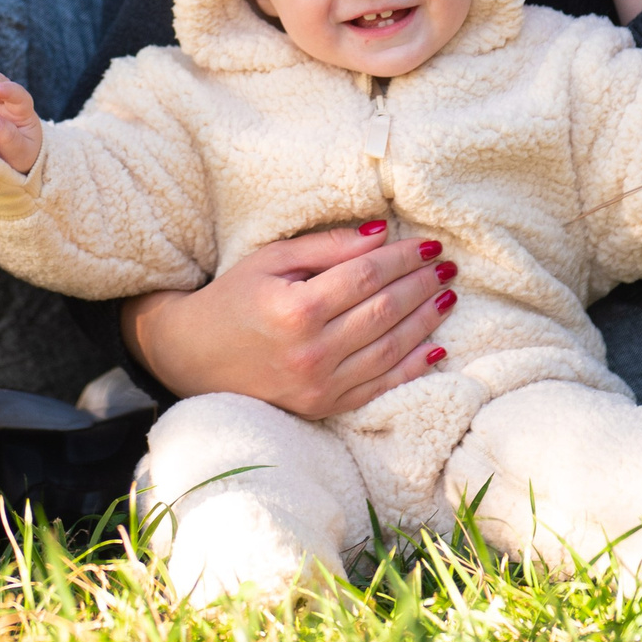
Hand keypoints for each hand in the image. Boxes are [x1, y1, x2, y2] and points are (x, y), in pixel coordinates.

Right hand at [120, 221, 459, 418]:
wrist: (194, 357)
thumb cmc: (233, 298)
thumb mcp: (271, 260)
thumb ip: (327, 246)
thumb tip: (381, 234)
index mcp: (296, 309)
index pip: (365, 277)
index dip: (402, 259)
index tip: (428, 245)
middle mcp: (311, 351)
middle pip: (383, 311)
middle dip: (421, 285)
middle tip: (448, 266)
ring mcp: (319, 385)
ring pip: (389, 349)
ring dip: (425, 321)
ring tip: (448, 296)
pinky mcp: (323, 407)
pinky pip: (379, 386)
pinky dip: (412, 367)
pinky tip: (435, 347)